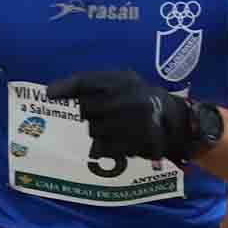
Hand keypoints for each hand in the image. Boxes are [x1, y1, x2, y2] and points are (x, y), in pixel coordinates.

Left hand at [43, 68, 218, 162]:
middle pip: (86, 109)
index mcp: (125, 80)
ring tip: (118, 124)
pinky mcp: (134, 144)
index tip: (48, 93)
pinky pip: (102, 147)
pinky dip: (106, 146)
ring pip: (93, 130)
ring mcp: (132, 123)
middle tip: (106, 111)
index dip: (66, 86)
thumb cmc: (143, 99)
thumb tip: (50, 92)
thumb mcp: (125, 82)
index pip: (87, 80)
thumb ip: (92, 84)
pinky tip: (121, 138)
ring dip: (99, 129)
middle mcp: (129, 99)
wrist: (179, 122)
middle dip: (90, 112)